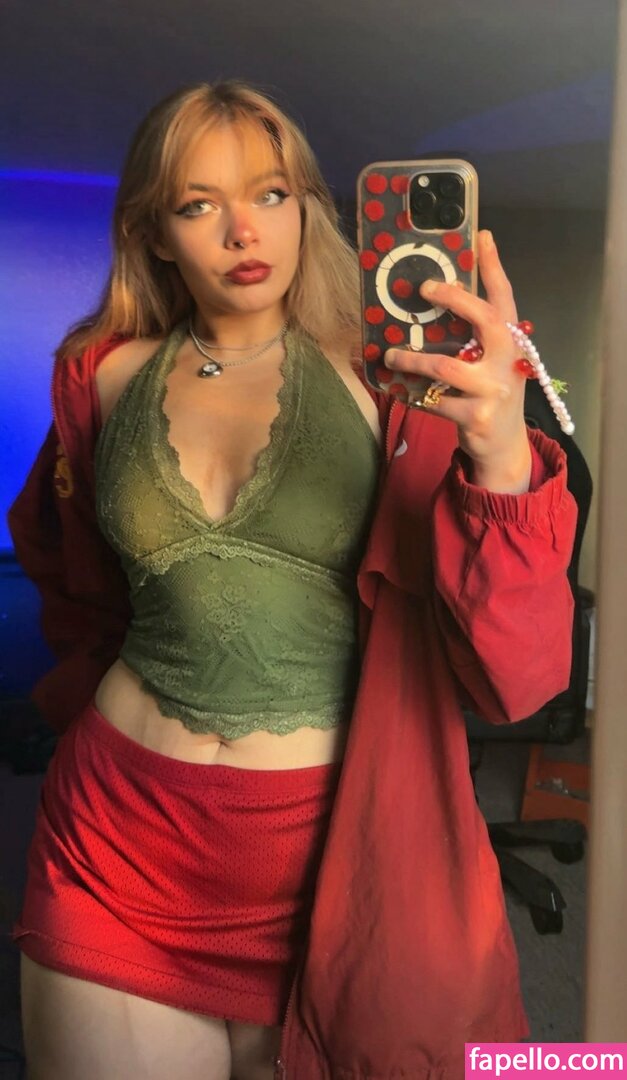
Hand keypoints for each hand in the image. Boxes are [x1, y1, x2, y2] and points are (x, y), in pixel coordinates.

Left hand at [384, 230, 531, 493]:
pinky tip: (398, 390)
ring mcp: (493, 390)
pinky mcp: (474, 416)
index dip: (494, 267)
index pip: (506, 297)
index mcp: (512, 342)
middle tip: (422, 289)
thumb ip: (474, 337)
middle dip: (454, 299)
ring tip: (390, 354)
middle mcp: (507, 361)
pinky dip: (412, 394)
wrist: (503, 445)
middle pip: (486, 319)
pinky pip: (433, 400)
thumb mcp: (491, 362)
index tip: (482, 236)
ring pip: (445, 365)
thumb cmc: (490, 394)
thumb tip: (433, 305)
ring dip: (412, 358)